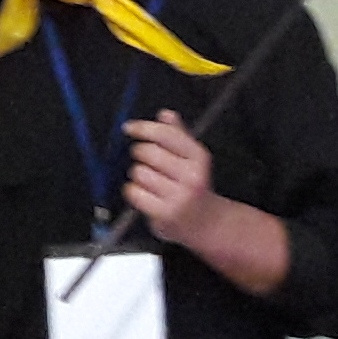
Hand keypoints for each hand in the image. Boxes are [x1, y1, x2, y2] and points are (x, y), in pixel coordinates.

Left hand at [121, 111, 291, 297]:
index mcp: (198, 157)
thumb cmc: (196, 188)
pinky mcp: (165, 213)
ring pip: (139, 173)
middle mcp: (191, 175)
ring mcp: (179, 196)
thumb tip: (166, 115)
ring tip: (150, 182)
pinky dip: (133, 192)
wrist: (208, 223)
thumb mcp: (193, 159)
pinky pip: (135, 193)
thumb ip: (178, 135)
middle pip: (148, 152)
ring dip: (138, 175)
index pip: (165, 134)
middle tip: (145, 161)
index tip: (129, 128)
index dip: (143, 128)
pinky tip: (144, 194)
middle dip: (140, 154)